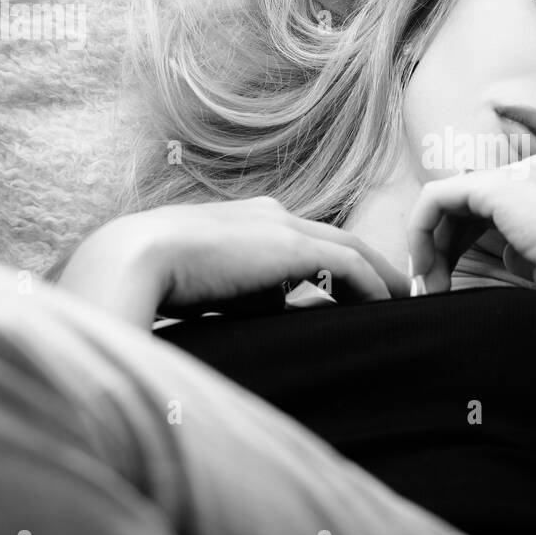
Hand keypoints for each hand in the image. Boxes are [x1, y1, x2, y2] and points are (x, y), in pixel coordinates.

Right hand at [104, 197, 409, 316]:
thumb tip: (293, 319)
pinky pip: (348, 266)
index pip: (309, 241)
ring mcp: (282, 225)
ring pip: (352, 250)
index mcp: (250, 221)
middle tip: (401, 294)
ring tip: (406, 303)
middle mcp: (272, 215)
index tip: (358, 293)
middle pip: (340, 240)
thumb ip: (253, 298)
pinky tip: (388, 307)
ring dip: (382, 277)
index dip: (338, 266)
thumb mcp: (214, 290)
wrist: (130, 259)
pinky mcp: (290, 246)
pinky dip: (373, 286)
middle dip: (374, 266)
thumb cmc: (157, 281)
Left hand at [405, 153, 535, 308]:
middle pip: (459, 204)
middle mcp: (526, 171)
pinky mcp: (496, 188)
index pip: (481, 207)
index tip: (444, 283)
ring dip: (426, 245)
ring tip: (426, 286)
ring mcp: (512, 175)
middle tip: (428, 288)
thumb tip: (505, 255)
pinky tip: (424, 268)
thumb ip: (524, 250)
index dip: (454, 245)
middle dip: (435, 247)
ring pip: (442, 201)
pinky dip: (420, 232)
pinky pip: (435, 199)